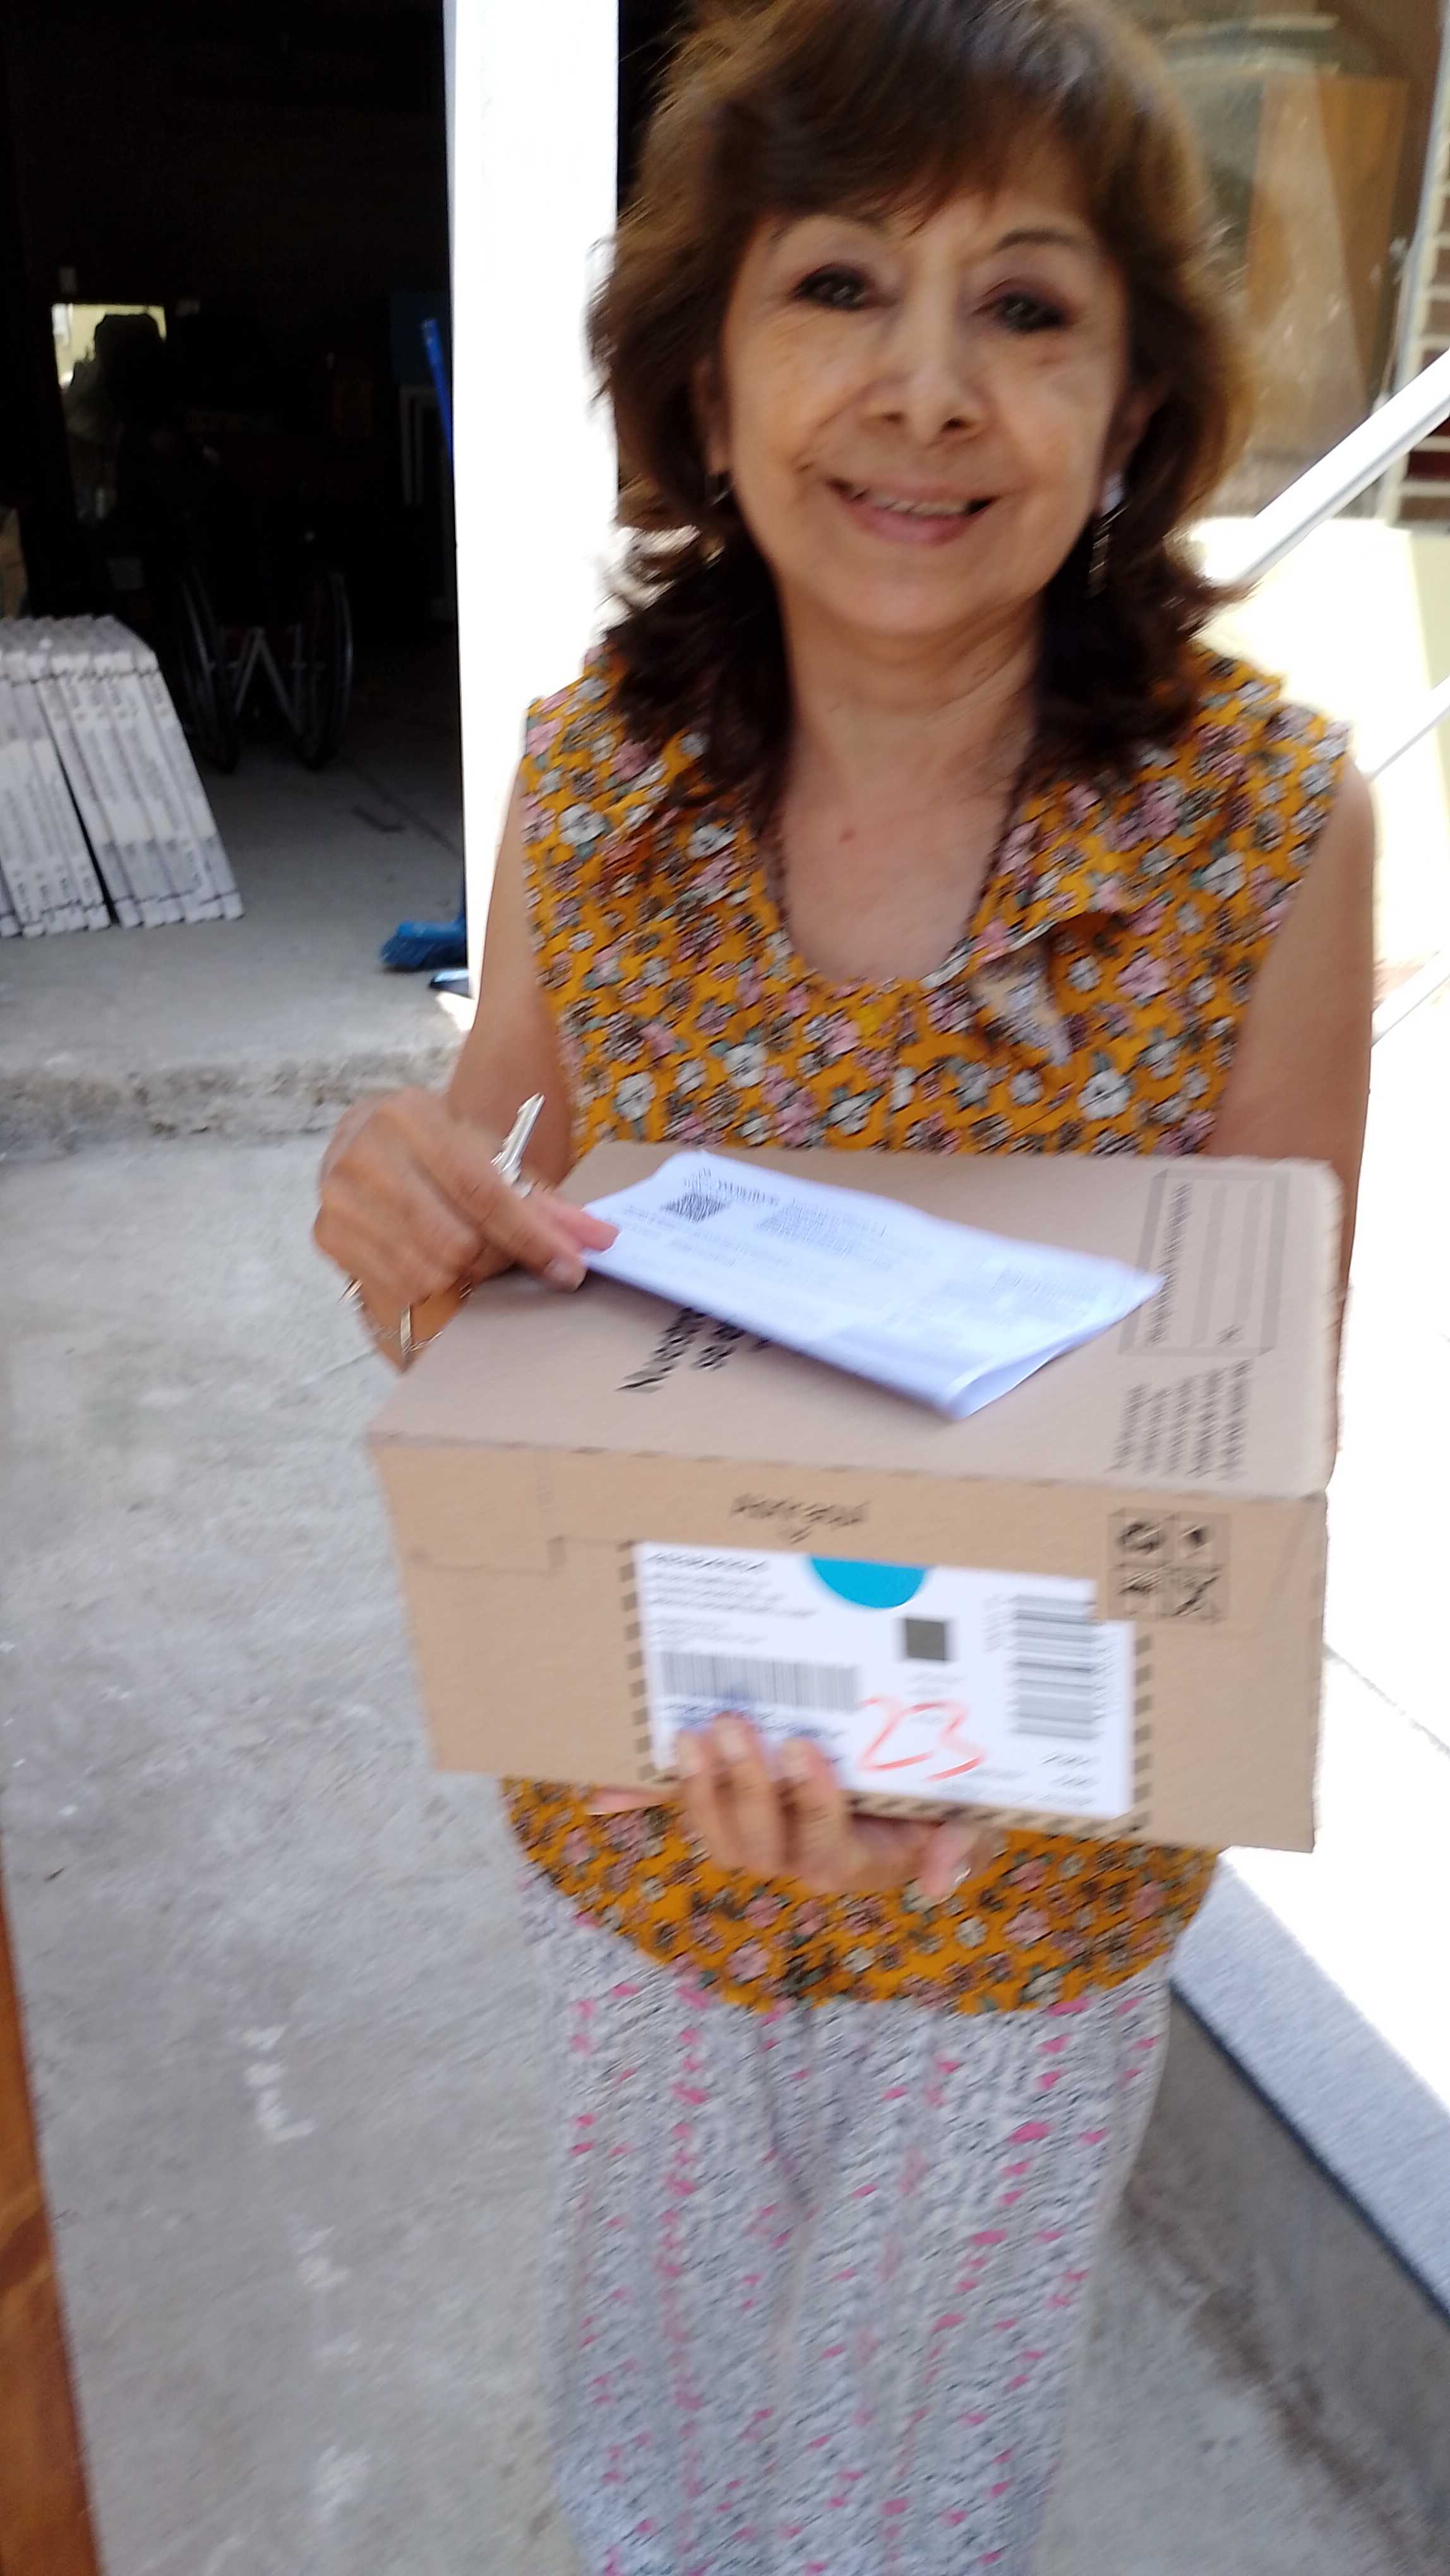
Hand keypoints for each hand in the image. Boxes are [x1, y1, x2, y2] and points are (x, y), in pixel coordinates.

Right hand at [313, 1088, 615, 1353]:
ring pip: (428, 1272)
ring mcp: (337, 1194)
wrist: (364, 1143)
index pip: (482, 1190)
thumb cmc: (439, 1152)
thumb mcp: (490, 1157)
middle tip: (509, 1257)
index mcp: (412, 1114)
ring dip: (465, 1279)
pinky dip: (429, 1288)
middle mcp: (364, 1149)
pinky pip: (398, 1288)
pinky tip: (434, 1264)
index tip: (570, 1270)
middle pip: (456, 1241)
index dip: (531, 1237)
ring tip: (472, 1257)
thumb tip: (601, 1240)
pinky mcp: (325, 1233)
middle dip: (497, 1260)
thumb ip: (543, 1200)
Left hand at [590, 1719, 995, 1899]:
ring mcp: (760, 1835)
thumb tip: (938, 1882)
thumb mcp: (967, 1819)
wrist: (918, 1789)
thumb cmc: (945, 1802)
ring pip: (719, 1837)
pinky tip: (597, 1795)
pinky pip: (681, 1810)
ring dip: (698, 1792)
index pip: (827, 1849)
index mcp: (853, 1861)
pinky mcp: (728, 1807)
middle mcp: (799, 1859)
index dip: (813, 1805)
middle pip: (759, 1849)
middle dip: (743, 1790)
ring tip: (691, 1735)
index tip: (805, 1748)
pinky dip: (638, 1802)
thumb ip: (958, 1842)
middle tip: (735, 1725)